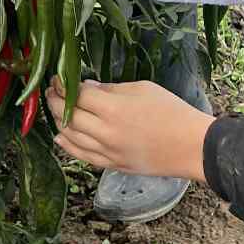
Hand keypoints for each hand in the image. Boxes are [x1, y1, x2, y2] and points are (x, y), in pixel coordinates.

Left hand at [47, 78, 212, 181]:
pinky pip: (83, 156)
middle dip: (55, 100)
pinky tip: (60, 137)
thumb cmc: (172, 112)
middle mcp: (105, 133)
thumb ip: (110, 88)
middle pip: (68, 116)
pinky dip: (68, 146)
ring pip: (71, 137)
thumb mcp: (142, 89)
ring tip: (54, 108)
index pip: (77, 95)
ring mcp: (108, 152)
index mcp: (113, 109)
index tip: (58, 77)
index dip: (63, 85)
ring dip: (58, 121)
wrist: (192, 146)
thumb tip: (86, 87)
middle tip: (51, 90)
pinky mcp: (113, 165)